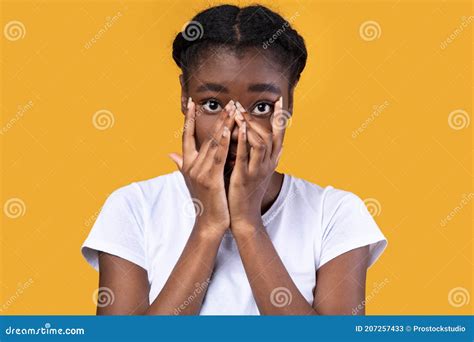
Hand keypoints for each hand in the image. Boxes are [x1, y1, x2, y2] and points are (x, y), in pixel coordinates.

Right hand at [169, 98, 236, 235]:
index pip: (186, 137)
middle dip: (218, 118)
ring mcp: (200, 172)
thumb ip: (182, 165)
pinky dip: (224, 142)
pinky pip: (218, 156)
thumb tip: (170, 154)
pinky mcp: (211, 179)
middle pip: (204, 136)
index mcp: (187, 165)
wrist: (209, 224)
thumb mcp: (192, 181)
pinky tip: (230, 130)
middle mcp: (191, 166)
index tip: (192, 102)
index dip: (189, 119)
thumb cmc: (205, 202)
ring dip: (224, 125)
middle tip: (228, 101)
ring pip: (213, 143)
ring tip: (233, 109)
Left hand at [228, 97, 284, 233]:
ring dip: (249, 125)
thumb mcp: (260, 171)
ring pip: (260, 142)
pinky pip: (246, 156)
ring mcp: (258, 170)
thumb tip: (275, 144)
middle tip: (241, 104)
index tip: (279, 99)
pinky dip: (243, 140)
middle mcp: (268, 164)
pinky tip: (237, 127)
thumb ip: (265, 156)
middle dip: (256, 118)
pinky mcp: (245, 176)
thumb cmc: (248, 191)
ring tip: (237, 111)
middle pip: (270, 135)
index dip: (280, 117)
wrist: (243, 216)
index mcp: (271, 161)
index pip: (279, 134)